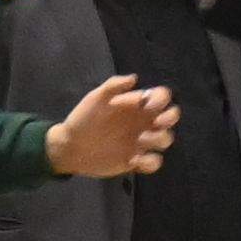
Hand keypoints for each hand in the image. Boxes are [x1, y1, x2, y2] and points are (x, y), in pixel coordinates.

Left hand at [48, 73, 176, 179]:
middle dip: (169, 118)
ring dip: (158, 140)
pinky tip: (132, 160)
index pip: (160, 96)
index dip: (161, 99)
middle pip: (170, 117)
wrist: (69, 147)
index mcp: (136, 105)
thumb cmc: (82, 119)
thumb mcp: (94, 99)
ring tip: (139, 141)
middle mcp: (143, 122)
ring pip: (165, 139)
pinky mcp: (137, 161)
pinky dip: (149, 162)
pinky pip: (154, 162)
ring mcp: (142, 142)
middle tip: (156, 123)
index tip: (148, 105)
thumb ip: (112, 86)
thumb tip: (134, 78)